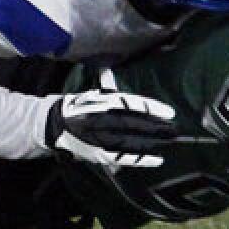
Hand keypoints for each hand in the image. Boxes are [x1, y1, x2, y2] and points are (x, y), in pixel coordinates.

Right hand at [46, 90, 177, 168]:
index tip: (169, 113)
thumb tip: (108, 68)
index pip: (131, 104)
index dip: (151, 108)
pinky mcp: (98, 153)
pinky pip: (123, 158)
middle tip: (175, 129)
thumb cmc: (78, 107)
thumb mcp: (91, 93)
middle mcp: (100, 119)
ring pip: (130, 141)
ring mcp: (98, 138)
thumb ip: (106, 83)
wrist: (54, 125)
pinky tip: (156, 160)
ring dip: (151, 143)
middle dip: (156, 127)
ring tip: (169, 142)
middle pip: (133, 123)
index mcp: (101, 102)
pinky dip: (140, 160)